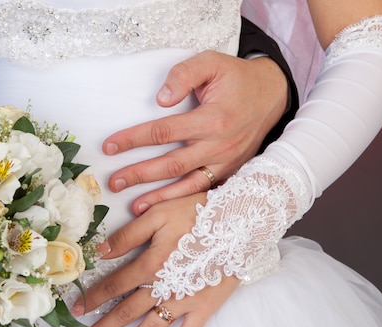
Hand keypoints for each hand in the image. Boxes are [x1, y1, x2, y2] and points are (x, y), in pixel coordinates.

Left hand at [71, 193, 239, 326]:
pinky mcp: (206, 307)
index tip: (78, 309)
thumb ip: (128, 235)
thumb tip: (101, 252)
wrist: (241, 222)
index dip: (94, 298)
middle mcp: (164, 288)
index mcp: (150, 264)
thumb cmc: (198, 213)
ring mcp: (186, 301)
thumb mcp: (158, 214)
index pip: (114, 286)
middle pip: (127, 312)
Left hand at [104, 51, 287, 214]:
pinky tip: (163, 208)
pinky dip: (182, 200)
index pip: (163, 132)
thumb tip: (160, 99)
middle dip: (139, 174)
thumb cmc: (236, 78)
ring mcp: (225, 161)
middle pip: (171, 164)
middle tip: (113, 182)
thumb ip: (184, 75)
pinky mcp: (230, 171)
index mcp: (212, 118)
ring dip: (158, 197)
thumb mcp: (211, 62)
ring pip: (187, 184)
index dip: (133, 139)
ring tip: (133, 206)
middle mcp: (218, 145)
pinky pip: (203, 190)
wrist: (272, 95)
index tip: (109, 146)